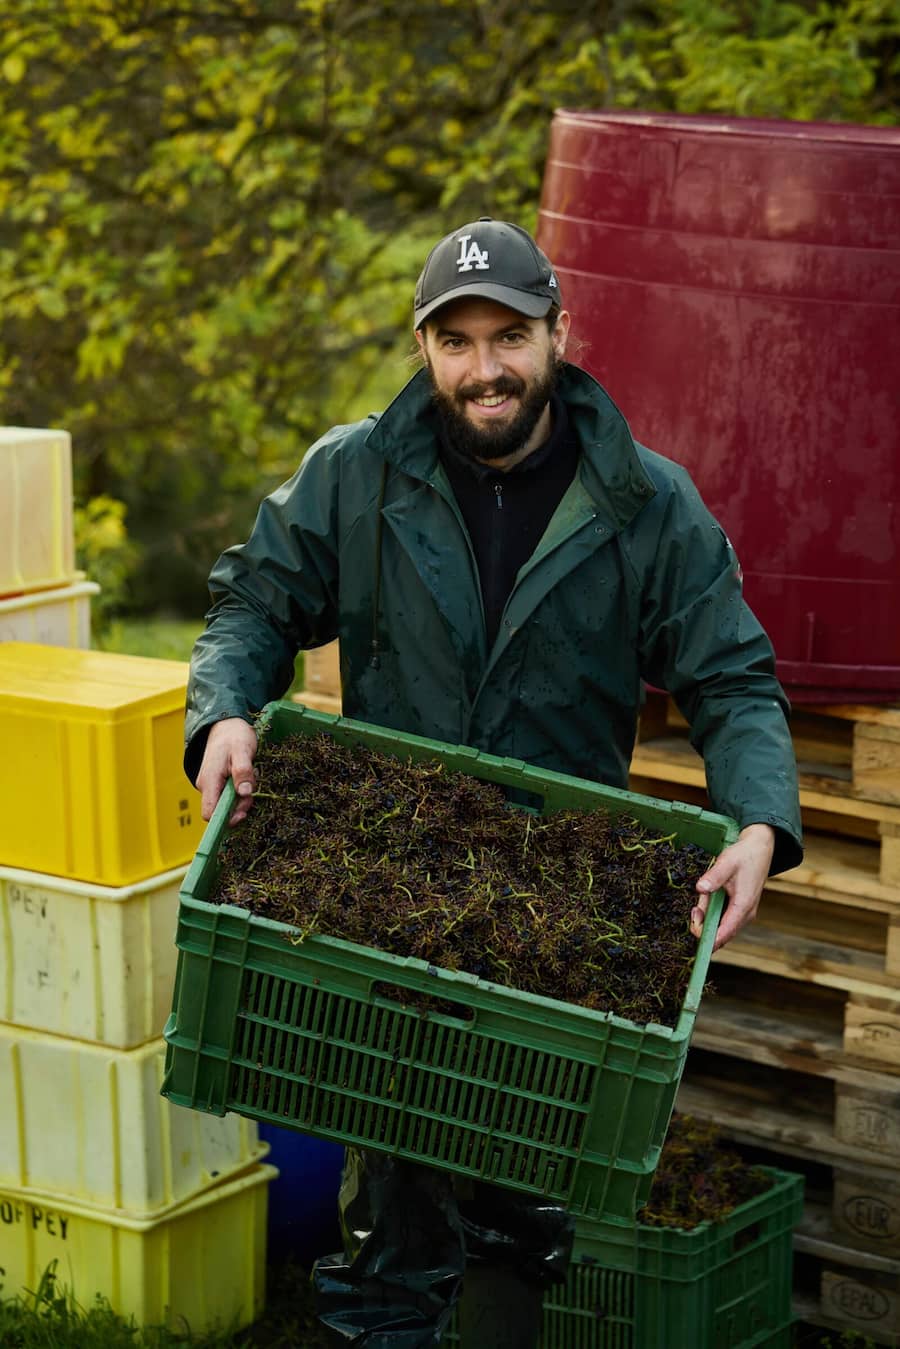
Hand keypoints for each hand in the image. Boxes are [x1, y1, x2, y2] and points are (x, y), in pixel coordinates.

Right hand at [196, 717, 257, 825]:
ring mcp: (211, 784)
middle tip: (253, 787)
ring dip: (243, 795)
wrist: (226, 723)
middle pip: (221, 810)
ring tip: (251, 775)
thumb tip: (244, 793)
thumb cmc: (234, 735)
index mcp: (209, 780)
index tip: (244, 812)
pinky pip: (229, 794)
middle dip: (240, 805)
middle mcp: (206, 785)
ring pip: (228, 802)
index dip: (226, 818)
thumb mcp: (242, 750)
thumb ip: (243, 772)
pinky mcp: (218, 782)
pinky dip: (241, 789)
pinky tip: (247, 776)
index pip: (209, 813)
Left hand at [691, 823, 774, 951]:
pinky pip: (723, 918)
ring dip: (707, 918)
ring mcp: (743, 913)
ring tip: (703, 898)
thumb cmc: (744, 856)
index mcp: (743, 906)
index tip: (693, 936)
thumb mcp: (727, 863)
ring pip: (721, 926)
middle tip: (695, 910)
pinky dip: (712, 912)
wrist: (759, 849)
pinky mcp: (739, 909)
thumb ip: (714, 877)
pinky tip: (708, 898)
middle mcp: (745, 914)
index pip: (725, 933)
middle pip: (721, 934)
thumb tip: (700, 888)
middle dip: (704, 927)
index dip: (709, 940)